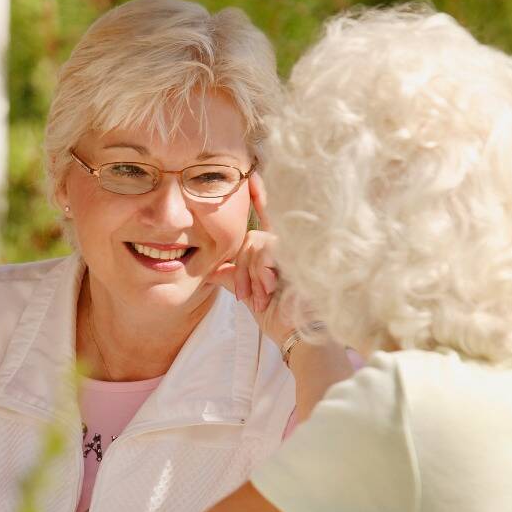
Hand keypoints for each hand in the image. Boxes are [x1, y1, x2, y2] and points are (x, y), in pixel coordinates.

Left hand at [208, 176, 310, 346]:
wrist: (301, 336)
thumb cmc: (281, 318)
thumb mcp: (251, 295)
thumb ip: (234, 278)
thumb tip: (211, 270)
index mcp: (278, 253)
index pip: (266, 221)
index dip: (260, 196)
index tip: (251, 175)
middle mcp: (290, 245)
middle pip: (249, 239)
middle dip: (242, 270)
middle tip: (247, 297)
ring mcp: (297, 246)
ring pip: (254, 244)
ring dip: (252, 275)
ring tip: (261, 299)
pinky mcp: (300, 251)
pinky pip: (265, 249)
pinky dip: (261, 271)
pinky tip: (271, 289)